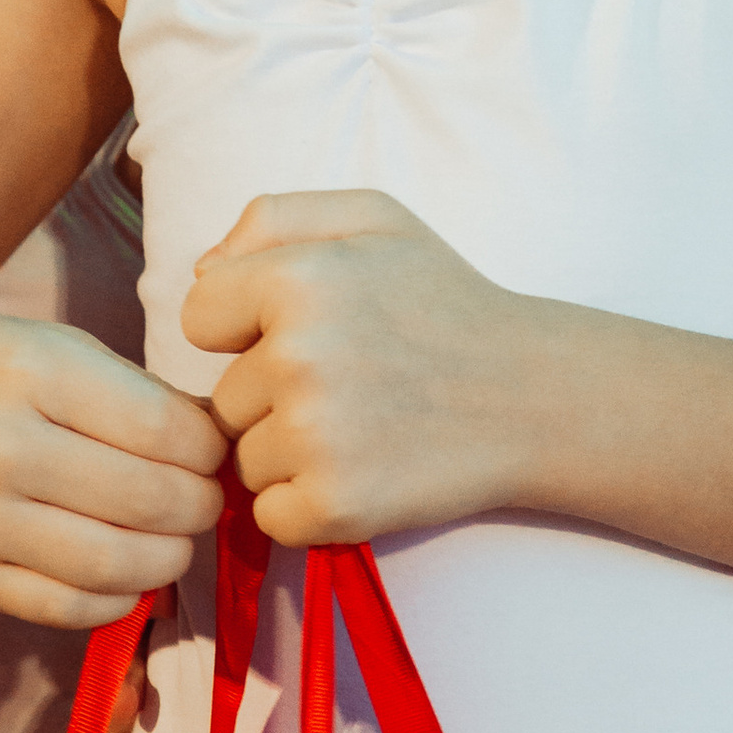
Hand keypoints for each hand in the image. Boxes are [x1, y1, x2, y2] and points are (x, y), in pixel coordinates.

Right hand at [0, 311, 223, 627]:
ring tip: (168, 534)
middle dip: (200, 505)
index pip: (169, 432)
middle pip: (155, 502)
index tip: (211, 448)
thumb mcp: (36, 342)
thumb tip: (215, 440)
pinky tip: (122, 570)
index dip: (211, 449)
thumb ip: (127, 389)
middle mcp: (1, 448)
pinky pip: (70, 608)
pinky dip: (117, 596)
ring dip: (170, 556)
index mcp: (29, 370)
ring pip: (122, 566)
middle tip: (201, 496)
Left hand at [180, 189, 548, 544]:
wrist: (533, 395)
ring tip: (365, 428)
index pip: (199, 318)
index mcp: (298, 279)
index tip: (308, 334)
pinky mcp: (335, 504)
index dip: (246, 329)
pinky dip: (306, 506)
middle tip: (354, 385)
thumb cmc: (445, 302)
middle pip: (224, 399)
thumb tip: (200, 273)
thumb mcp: (373, 219)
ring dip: (291, 453)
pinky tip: (363, 473)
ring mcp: (316, 436)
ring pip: (246, 459)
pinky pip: (270, 514)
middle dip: (274, 397)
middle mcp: (298, 357)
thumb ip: (272, 219)